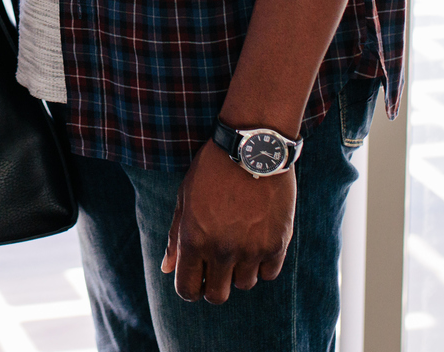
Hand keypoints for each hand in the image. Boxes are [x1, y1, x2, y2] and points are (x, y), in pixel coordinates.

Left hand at [160, 143, 296, 303]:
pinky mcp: (277, 244)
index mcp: (194, 239)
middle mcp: (221, 250)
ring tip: (241, 244)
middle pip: (217, 296)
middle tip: (219, 266)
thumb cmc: (213, 169)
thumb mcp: (185, 197)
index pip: (187, 289)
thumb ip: (175, 236)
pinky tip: (259, 242)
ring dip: (240, 271)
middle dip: (215, 285)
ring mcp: (251, 249)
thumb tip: (166, 268)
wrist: (253, 147)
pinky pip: (269, 273)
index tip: (196, 277)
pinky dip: (263, 264)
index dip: (190, 288)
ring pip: (245, 284)